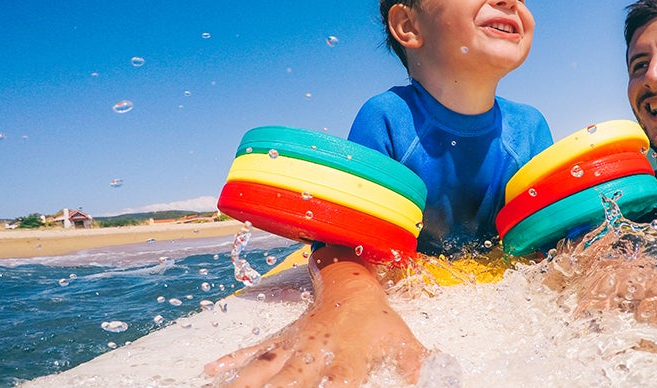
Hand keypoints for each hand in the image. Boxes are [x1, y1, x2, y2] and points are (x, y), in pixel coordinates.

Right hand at [204, 245, 427, 385]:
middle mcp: (314, 357)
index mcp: (345, 364)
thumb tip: (447, 376)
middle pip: (287, 386)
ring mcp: (294, 347)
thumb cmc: (381, 320)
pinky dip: (231, 362)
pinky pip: (254, 351)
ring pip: (262, 370)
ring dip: (242, 385)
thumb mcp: (407, 347)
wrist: (355, 279)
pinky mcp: (282, 339)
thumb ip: (421, 369)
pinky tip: (210, 373)